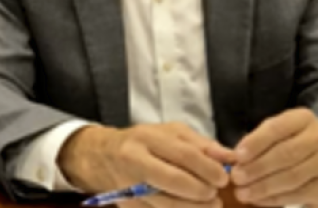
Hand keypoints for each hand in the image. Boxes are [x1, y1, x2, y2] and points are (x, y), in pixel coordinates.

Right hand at [59, 123, 234, 207]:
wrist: (103, 156)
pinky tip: (189, 206)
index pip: (184, 154)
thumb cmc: (143, 142)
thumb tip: (230, 157)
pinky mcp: (128, 205)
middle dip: (202, 191)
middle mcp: (134, 160)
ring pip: (168, 204)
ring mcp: (129, 185)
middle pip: (175, 181)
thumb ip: (201, 144)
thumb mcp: (170, 132)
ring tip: (208, 204)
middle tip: (216, 194)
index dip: (209, 168)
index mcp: (146, 138)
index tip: (224, 177)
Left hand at [230, 108, 317, 205]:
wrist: (316, 156)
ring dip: (264, 186)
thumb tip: (219, 155)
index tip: (237, 156)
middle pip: (286, 154)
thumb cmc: (285, 143)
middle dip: (257, 168)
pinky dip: (277, 198)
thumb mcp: (270, 135)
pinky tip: (259, 200)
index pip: (276, 128)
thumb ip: (249, 143)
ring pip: (294, 176)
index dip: (255, 143)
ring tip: (243, 192)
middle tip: (236, 177)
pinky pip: (301, 194)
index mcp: (302, 119)